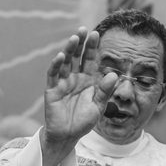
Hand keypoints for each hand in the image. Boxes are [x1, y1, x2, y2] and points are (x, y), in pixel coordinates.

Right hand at [42, 28, 117, 165]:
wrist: (68, 135)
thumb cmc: (84, 121)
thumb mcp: (99, 106)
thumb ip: (105, 91)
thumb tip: (113, 75)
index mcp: (87, 79)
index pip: (90, 60)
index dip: (92, 48)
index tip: (97, 34)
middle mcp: (75, 77)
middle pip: (77, 57)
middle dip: (80, 43)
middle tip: (84, 29)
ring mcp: (63, 82)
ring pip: (65, 62)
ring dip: (68, 50)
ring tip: (74, 38)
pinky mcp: (52, 90)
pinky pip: (53, 75)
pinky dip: (56, 65)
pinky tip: (60, 56)